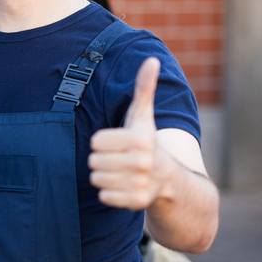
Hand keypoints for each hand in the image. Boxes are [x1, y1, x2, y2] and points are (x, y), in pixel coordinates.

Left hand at [88, 57, 175, 210]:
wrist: (168, 179)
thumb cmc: (147, 141)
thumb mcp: (144, 116)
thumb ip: (144, 88)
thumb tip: (152, 60)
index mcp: (141, 139)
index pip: (96, 141)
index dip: (103, 142)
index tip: (118, 143)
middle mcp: (142, 162)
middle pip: (93, 160)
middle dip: (102, 159)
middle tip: (118, 159)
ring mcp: (140, 183)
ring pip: (96, 179)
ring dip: (104, 176)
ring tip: (120, 172)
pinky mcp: (135, 202)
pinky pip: (103, 196)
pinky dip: (109, 192)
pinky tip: (123, 185)